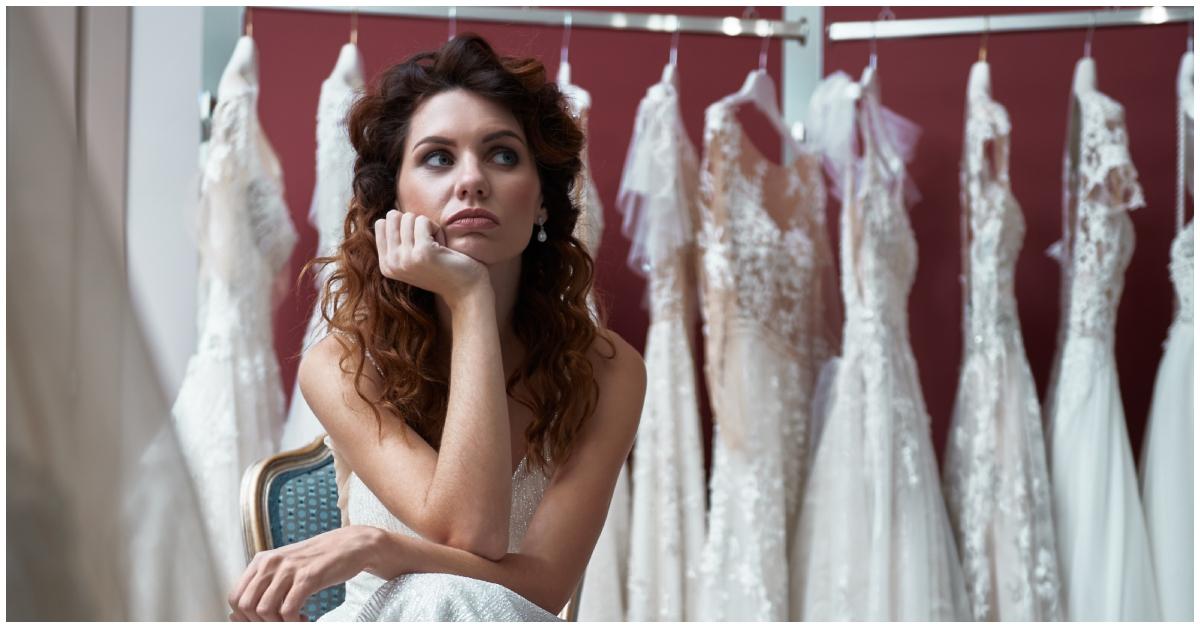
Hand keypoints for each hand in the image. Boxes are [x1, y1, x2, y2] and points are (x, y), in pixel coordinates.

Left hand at [228, 525, 381, 621]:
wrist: (350, 545)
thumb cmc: (318, 560)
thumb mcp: (286, 568)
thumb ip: (265, 586)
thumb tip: (237, 615)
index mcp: (261, 561)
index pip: (235, 597)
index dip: (244, 617)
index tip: (262, 622)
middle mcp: (270, 563)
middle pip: (246, 606)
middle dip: (260, 623)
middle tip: (279, 623)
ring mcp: (289, 569)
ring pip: (265, 610)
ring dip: (278, 624)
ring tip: (295, 621)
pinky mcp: (307, 577)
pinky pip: (288, 610)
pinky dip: (294, 622)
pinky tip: (304, 619)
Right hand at [375, 209, 488, 307]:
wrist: (464, 289)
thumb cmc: (441, 267)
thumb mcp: (411, 257)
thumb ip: (397, 241)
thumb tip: (390, 215)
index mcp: (386, 264)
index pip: (381, 223)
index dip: (403, 226)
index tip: (416, 244)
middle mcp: (391, 263)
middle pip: (393, 217)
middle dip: (413, 223)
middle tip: (427, 243)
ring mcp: (405, 258)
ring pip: (409, 217)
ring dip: (427, 227)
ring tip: (436, 247)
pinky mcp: (422, 252)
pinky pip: (423, 221)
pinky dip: (436, 228)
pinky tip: (442, 246)